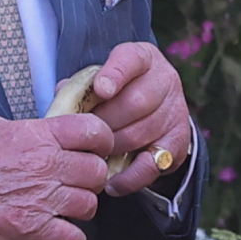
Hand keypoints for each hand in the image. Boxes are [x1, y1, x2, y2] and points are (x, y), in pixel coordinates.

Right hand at [0, 113, 112, 239]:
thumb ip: (27, 129)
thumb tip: (44, 132)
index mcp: (39, 135)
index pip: (94, 131)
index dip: (102, 141)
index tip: (98, 148)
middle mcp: (47, 164)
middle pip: (97, 171)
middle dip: (91, 177)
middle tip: (79, 182)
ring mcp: (42, 198)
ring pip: (89, 205)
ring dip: (81, 208)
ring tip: (67, 208)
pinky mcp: (32, 228)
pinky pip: (73, 238)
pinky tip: (62, 235)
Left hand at [90, 42, 193, 197]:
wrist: (154, 110)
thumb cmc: (118, 92)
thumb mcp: (102, 80)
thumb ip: (82, 86)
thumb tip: (62, 96)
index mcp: (143, 58)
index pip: (131, 60)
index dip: (115, 74)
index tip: (100, 89)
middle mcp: (165, 80)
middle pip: (135, 102)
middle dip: (104, 122)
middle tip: (85, 135)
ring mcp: (175, 111)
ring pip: (140, 134)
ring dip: (112, 148)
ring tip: (93, 154)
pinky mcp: (178, 142)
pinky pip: (153, 164)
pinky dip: (129, 177)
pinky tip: (111, 181)